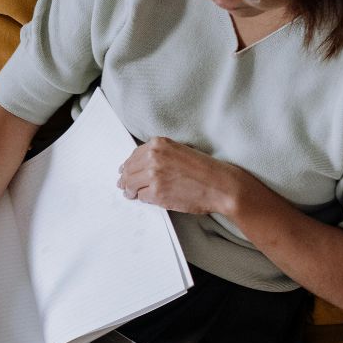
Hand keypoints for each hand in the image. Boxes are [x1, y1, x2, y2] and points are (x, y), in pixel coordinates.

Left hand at [116, 136, 244, 216]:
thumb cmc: (205, 170)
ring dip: (130, 191)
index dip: (129, 165)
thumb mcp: (179, 151)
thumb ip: (159, 155)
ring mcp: (153, 176)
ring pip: (131, 185)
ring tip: (130, 194)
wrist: (220, 185)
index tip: (125, 171)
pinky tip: (145, 199)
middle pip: (129, 170)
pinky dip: (143, 199)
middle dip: (125, 179)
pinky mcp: (156, 193)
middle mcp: (154, 157)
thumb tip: (140, 166)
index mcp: (158, 144)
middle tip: (123, 185)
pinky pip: (141, 197)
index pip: (134, 155)